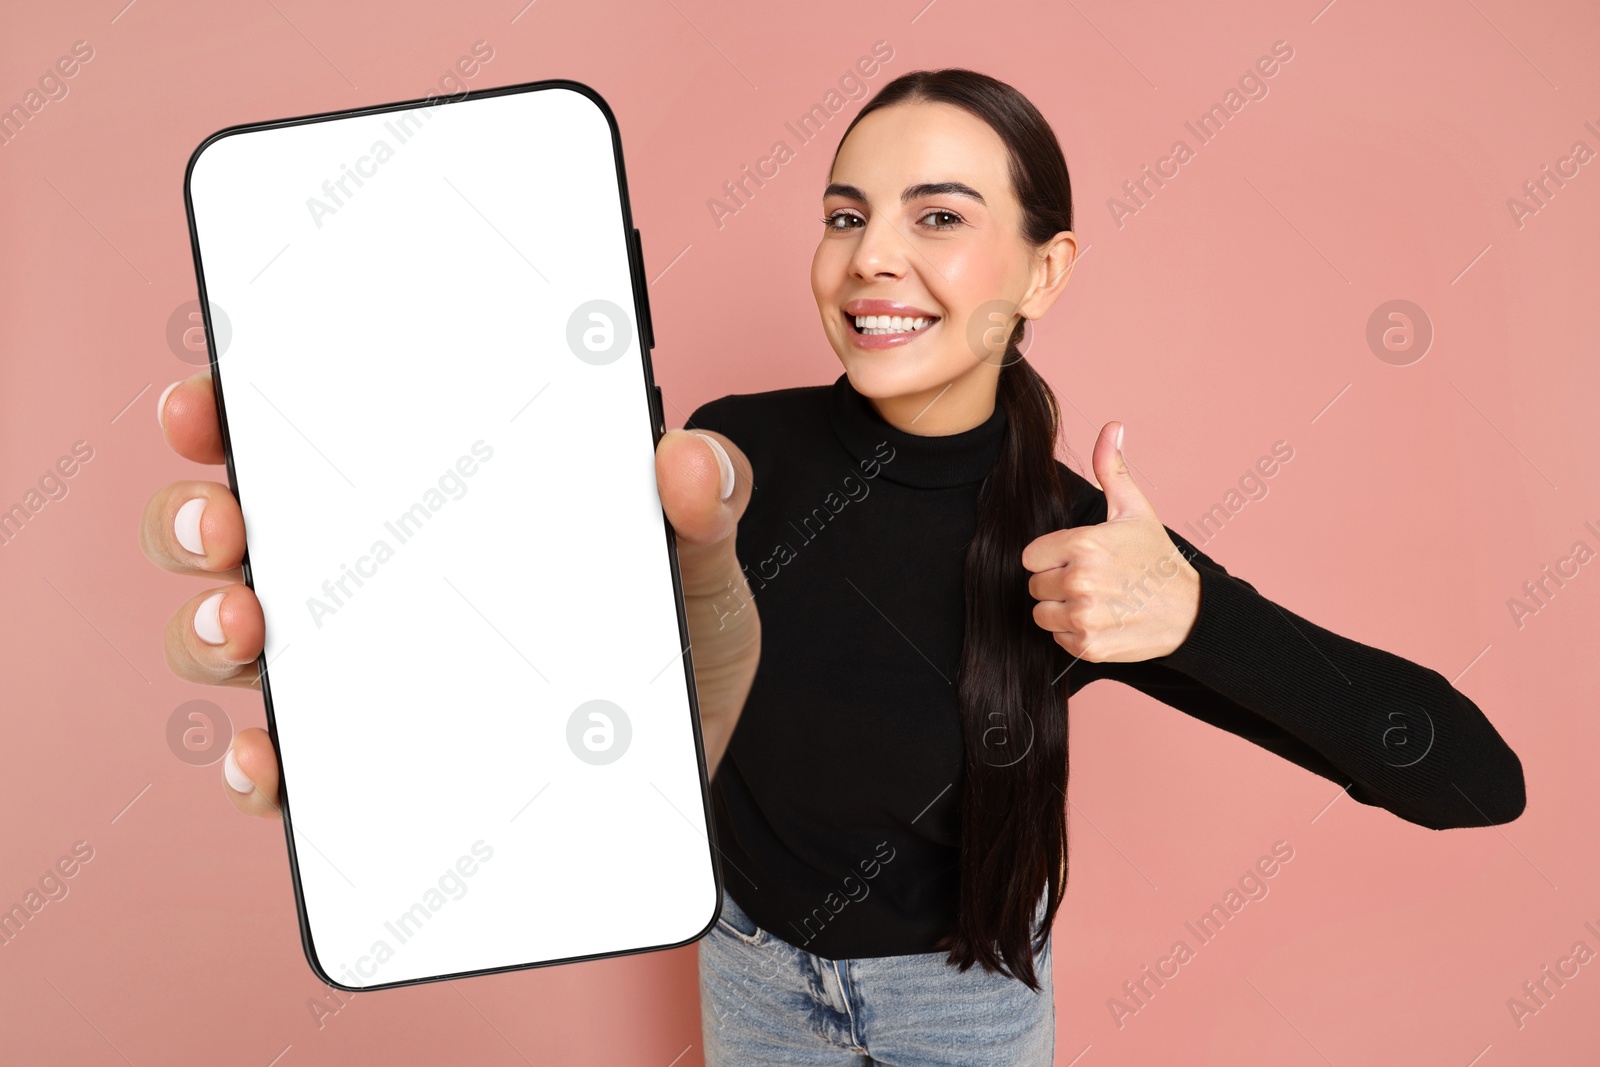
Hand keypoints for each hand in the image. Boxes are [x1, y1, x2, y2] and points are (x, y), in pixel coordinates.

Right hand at [141, 372, 760, 816]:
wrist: (684, 775)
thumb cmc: (670, 647)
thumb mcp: (698, 567)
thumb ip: (708, 506)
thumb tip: (689, 459)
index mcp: (433, 503)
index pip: (314, 436)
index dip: (238, 408)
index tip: (211, 399)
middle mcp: (374, 582)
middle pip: (239, 533)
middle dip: (197, 518)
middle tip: (226, 519)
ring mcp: (356, 678)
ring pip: (234, 643)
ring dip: (210, 630)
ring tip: (244, 626)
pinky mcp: (365, 771)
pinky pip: (283, 767)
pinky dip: (261, 763)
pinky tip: (274, 757)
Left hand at [1021, 421, 1199, 663]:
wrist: (1190, 612)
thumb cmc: (1157, 559)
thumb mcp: (1135, 510)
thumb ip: (1111, 469)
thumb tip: (1112, 427)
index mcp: (1082, 544)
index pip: (1031, 556)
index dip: (1051, 558)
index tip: (1077, 559)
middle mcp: (1079, 581)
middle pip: (1034, 586)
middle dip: (1056, 584)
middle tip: (1091, 581)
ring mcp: (1084, 616)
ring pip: (1042, 615)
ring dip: (1061, 611)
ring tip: (1095, 601)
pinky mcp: (1089, 646)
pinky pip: (1058, 639)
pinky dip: (1074, 635)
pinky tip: (1101, 621)